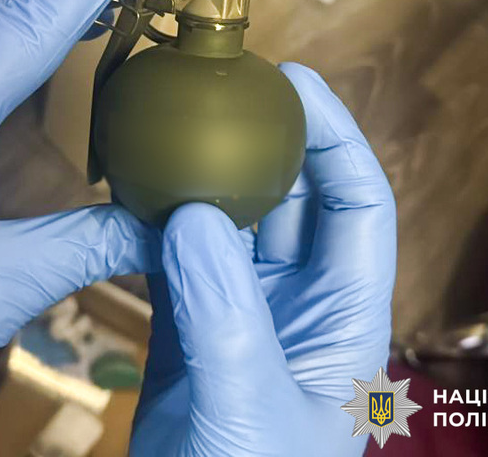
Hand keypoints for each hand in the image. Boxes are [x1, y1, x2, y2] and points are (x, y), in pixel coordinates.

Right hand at [131, 63, 395, 455]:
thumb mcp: (249, 405)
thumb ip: (224, 314)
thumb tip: (191, 214)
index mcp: (346, 315)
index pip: (358, 203)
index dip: (335, 135)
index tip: (293, 81)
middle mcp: (299, 302)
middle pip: (291, 198)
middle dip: (263, 138)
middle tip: (217, 84)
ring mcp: (242, 311)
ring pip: (229, 221)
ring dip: (202, 175)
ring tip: (167, 122)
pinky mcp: (190, 327)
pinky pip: (177, 257)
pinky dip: (156, 222)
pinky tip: (129, 189)